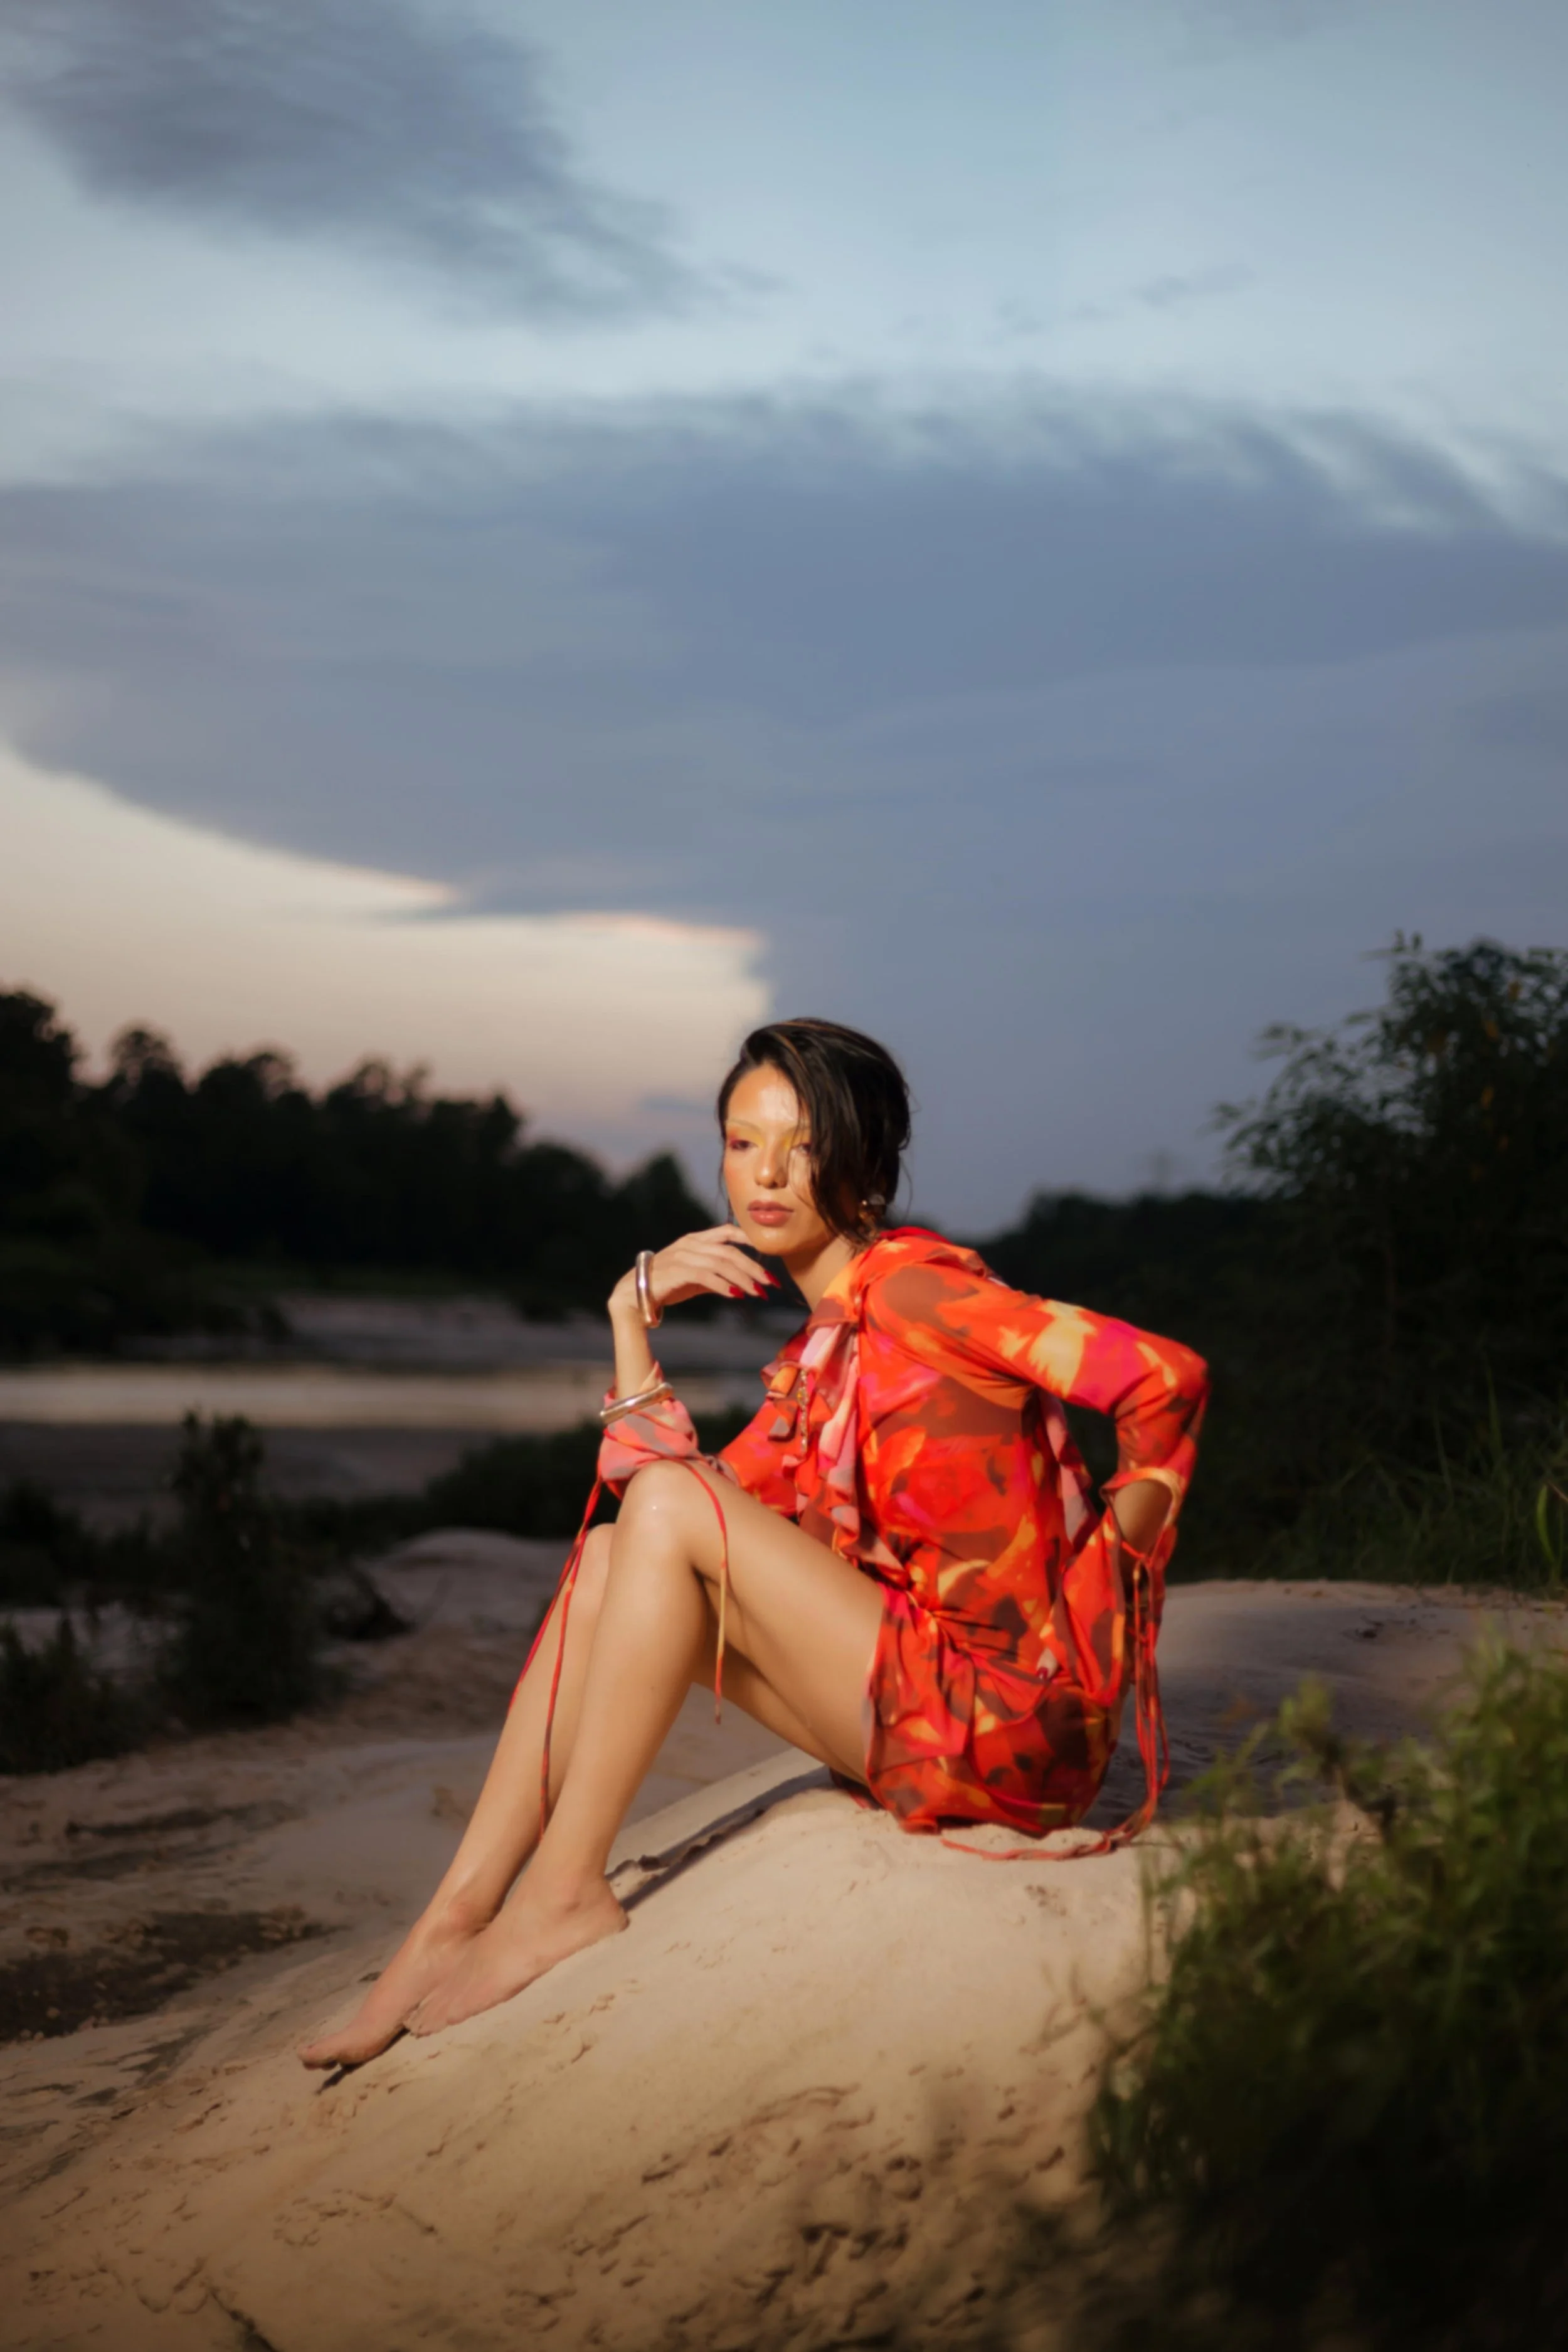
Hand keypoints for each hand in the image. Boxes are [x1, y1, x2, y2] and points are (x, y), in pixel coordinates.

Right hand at [609, 1225, 778, 1320]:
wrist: (633, 1296)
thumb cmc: (666, 1285)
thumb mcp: (695, 1277)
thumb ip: (715, 1274)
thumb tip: (741, 1282)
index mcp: (695, 1239)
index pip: (727, 1231)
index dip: (749, 1239)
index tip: (769, 1253)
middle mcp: (690, 1244)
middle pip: (730, 1251)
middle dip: (754, 1267)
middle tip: (771, 1283)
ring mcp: (682, 1256)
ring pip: (721, 1263)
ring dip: (743, 1279)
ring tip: (758, 1293)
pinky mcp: (676, 1271)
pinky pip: (706, 1276)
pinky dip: (723, 1285)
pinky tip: (736, 1295)